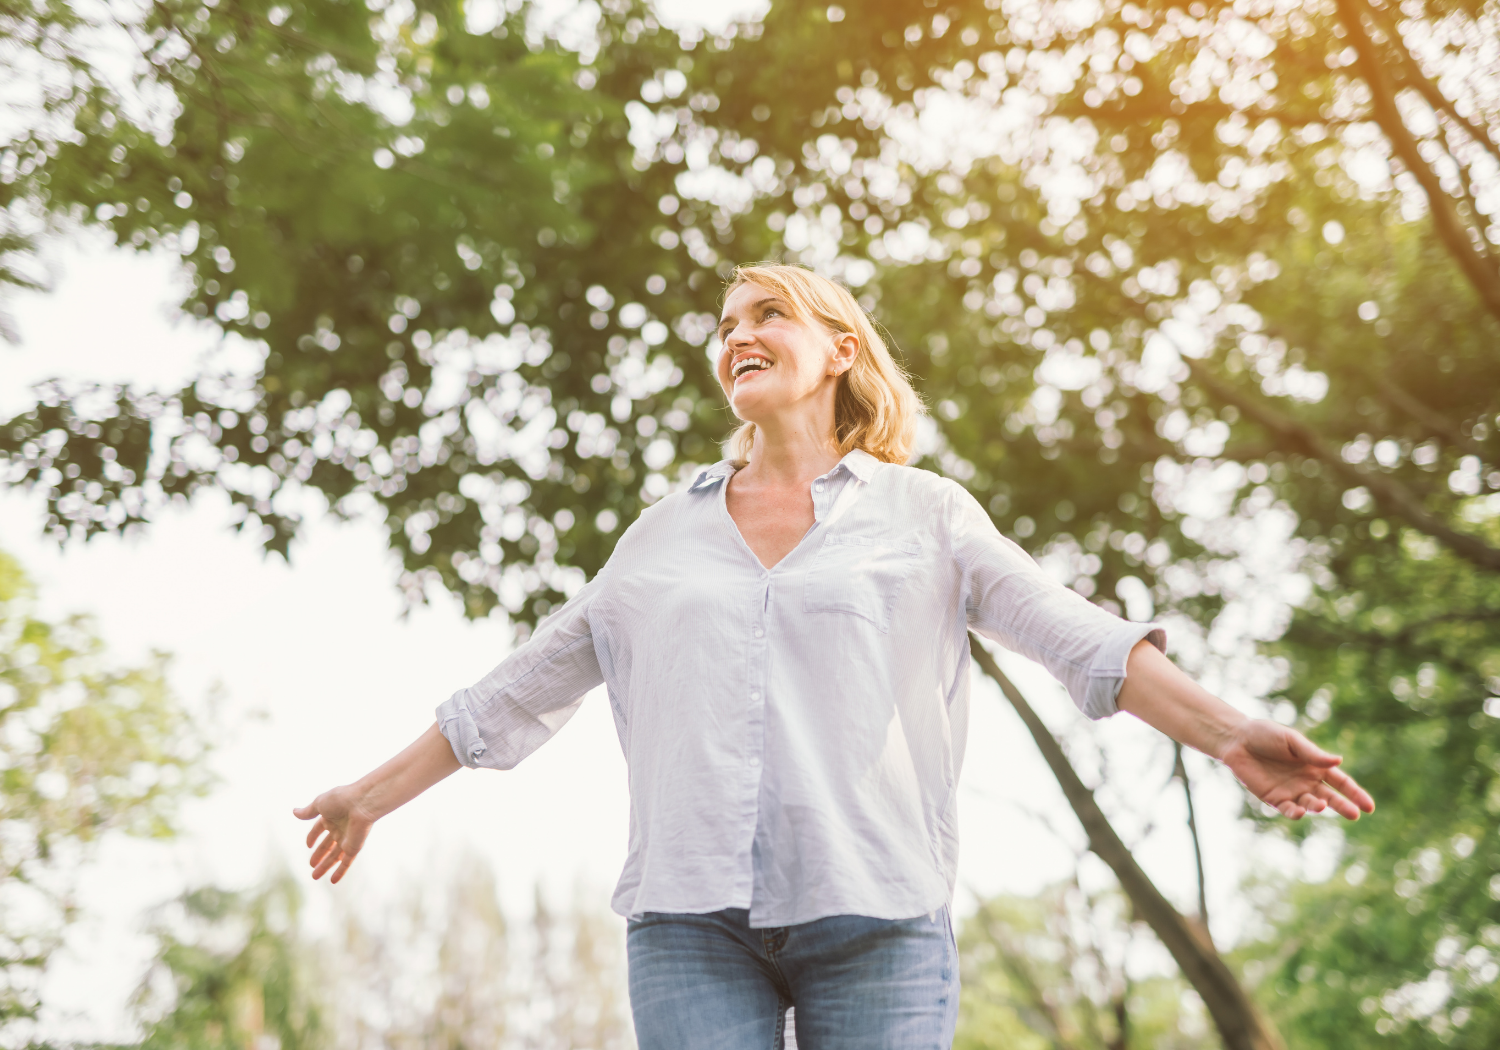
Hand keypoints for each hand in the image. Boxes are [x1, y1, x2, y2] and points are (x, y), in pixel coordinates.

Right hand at [293, 785, 375, 882]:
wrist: (362, 803)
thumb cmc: (341, 799)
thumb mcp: (320, 803)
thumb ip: (308, 811)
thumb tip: (295, 812)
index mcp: (331, 816)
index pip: (320, 829)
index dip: (313, 836)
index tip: (308, 845)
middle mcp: (340, 828)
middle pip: (328, 845)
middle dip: (319, 855)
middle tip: (311, 865)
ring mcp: (347, 838)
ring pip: (334, 856)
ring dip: (325, 866)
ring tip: (314, 876)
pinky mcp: (354, 847)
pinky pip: (346, 862)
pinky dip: (340, 872)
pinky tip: (333, 881)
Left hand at [1219, 719, 1374, 819]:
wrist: (1237, 740)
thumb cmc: (1266, 734)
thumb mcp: (1291, 740)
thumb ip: (1312, 753)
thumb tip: (1339, 760)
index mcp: (1315, 765)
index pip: (1341, 782)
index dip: (1356, 794)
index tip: (1369, 807)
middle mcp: (1307, 781)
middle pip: (1330, 797)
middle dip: (1343, 806)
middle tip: (1355, 814)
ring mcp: (1291, 791)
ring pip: (1310, 805)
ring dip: (1317, 807)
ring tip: (1321, 805)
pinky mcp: (1273, 798)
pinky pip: (1288, 809)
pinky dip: (1294, 812)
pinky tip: (1298, 811)